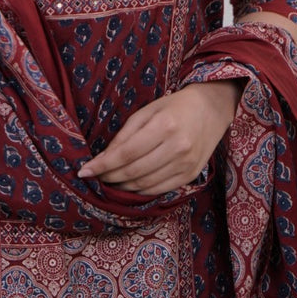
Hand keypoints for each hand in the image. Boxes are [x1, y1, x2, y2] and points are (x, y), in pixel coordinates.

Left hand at [76, 79, 242, 194]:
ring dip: (123, 187)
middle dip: (110, 177)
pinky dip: (141, 191)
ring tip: (109, 182)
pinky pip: (160, 189)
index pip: (126, 153)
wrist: (212, 109)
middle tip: (95, 177)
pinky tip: (129, 186)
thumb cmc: (175, 106)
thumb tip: (104, 158)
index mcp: (164, 126)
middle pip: (134, 171)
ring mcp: (186, 164)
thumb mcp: (147, 111)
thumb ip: (125, 135)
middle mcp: (177, 147)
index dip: (103, 165)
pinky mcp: (191, 175)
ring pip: (145, 184)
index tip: (84, 171)